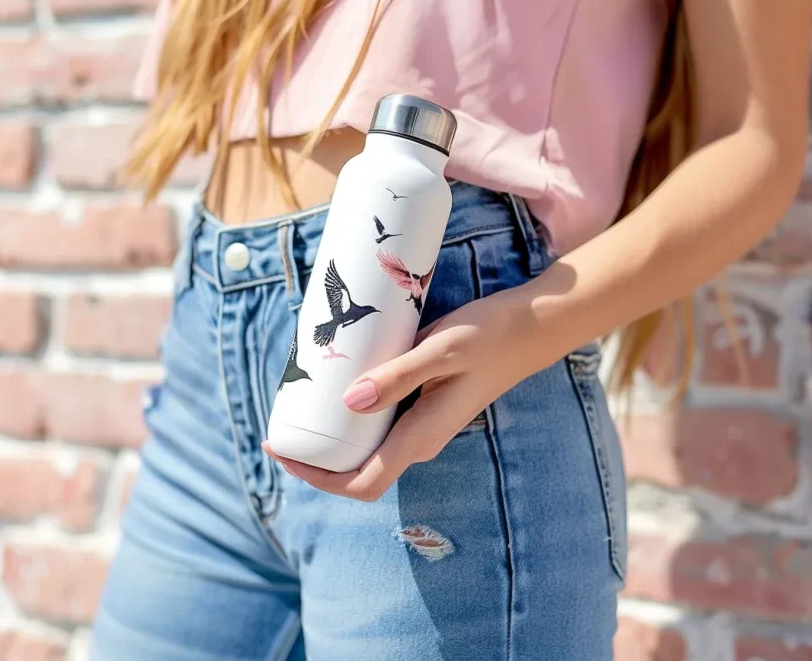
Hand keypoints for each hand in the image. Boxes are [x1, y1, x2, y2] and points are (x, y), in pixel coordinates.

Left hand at [262, 291, 539, 500]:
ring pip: (366, 446)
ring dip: (332, 434)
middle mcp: (419, 441)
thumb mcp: (439, 350)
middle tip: (282, 419)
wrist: (529, 328)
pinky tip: (337, 385)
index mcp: (422, 437)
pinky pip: (378, 424)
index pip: (361, 483)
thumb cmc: (488, 337)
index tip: (282, 449)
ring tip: (301, 400)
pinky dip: (350, 414)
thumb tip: (349, 403)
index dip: (316, 476)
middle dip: (316, 456)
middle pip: (357, 470)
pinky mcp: (424, 408)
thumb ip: (396, 377)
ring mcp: (422, 427)